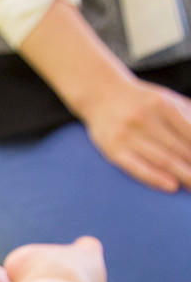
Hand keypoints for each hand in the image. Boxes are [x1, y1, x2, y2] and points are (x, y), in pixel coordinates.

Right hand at [79, 76, 190, 192]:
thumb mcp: (168, 99)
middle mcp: (144, 119)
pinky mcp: (112, 149)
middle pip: (179, 149)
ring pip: (162, 160)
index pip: (190, 133)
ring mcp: (127, 135)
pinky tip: (171, 186)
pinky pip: (136, 167)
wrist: (100, 94)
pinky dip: (154, 178)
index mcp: (163, 105)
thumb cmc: (141, 101)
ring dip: (183, 175)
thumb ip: (189, 114)